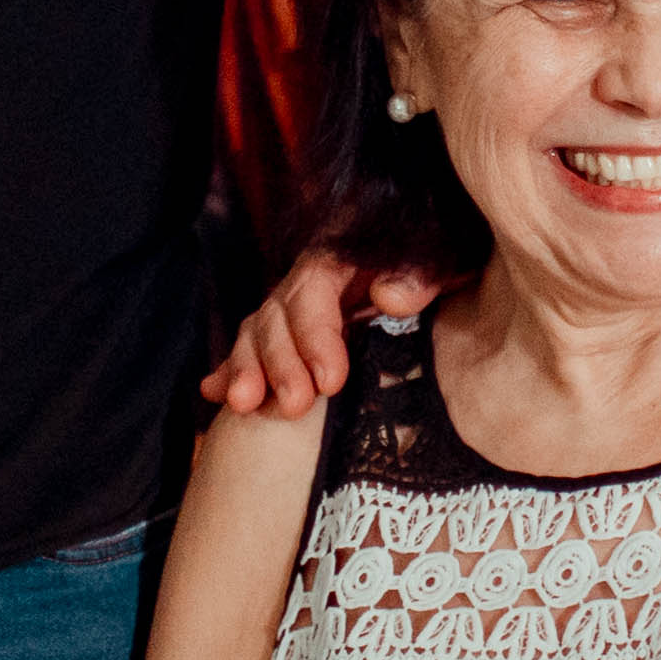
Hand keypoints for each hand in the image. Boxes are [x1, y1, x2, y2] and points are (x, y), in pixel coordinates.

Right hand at [203, 242, 439, 415]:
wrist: (440, 260)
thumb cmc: (445, 259)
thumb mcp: (447, 257)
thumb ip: (422, 273)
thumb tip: (388, 297)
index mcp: (346, 252)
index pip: (316, 285)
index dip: (316, 334)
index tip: (330, 381)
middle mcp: (312, 277)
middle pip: (279, 312)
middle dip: (280, 362)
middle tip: (293, 407)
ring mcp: (295, 304)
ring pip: (257, 329)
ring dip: (247, 368)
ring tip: (243, 405)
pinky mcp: (289, 333)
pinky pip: (251, 347)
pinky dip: (231, 367)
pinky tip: (213, 391)